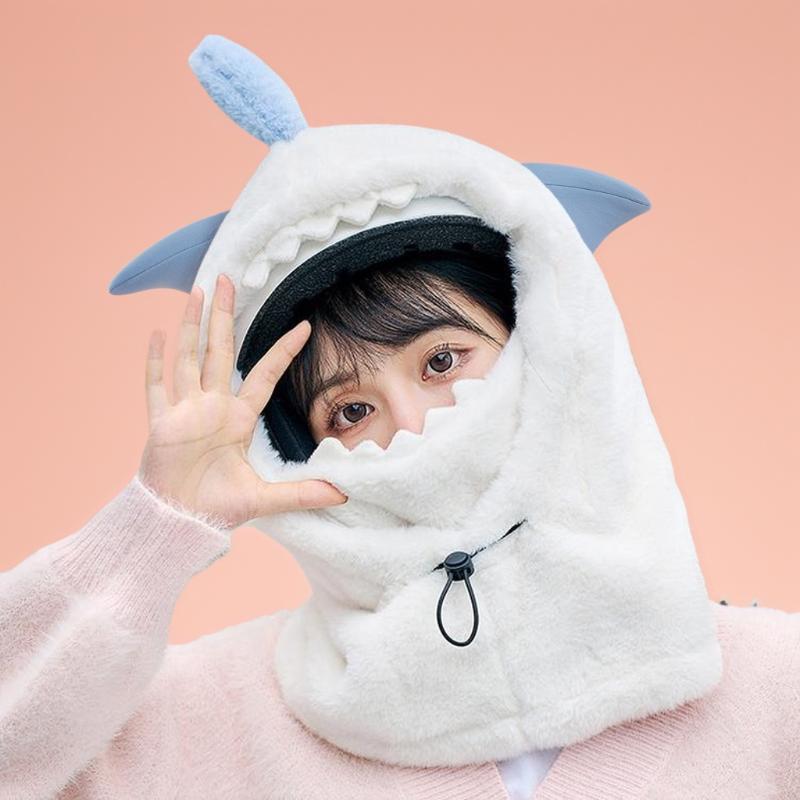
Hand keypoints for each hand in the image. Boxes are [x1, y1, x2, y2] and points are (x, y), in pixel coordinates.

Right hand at [138, 273, 347, 528]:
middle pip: (220, 351)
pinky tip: (157, 334)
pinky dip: (155, 363)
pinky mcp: (161, 424)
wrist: (179, 523)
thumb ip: (302, 493)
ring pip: (189, 358)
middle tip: (228, 279)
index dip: (283, 350)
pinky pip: (156, 388)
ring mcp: (185, 411)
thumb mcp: (266, 499)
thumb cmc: (217, 507)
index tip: (304, 326)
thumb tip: (344, 494)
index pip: (264, 374)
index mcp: (238, 419)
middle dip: (224, 316)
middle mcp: (212, 407)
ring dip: (191, 325)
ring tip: (197, 292)